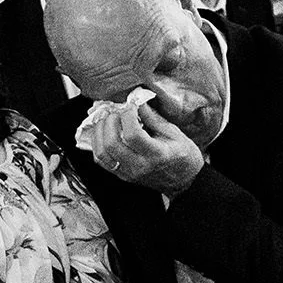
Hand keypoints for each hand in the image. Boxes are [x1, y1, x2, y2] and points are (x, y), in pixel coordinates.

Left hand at [89, 101, 204, 196]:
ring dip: (99, 132)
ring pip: (102, 153)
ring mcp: (128, 173)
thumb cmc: (183, 156)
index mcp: (156, 155)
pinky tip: (104, 132)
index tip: (131, 105)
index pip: (133, 135)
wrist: (185, 181)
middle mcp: (139, 166)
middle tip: (116, 111)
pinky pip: (101, 160)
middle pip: (112, 144)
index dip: (127, 115)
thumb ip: (153, 118)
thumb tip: (137, 101)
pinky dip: (98, 144)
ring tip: (107, 120)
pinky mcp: (122, 176)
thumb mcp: (174, 133)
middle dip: (109, 122)